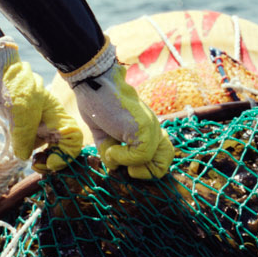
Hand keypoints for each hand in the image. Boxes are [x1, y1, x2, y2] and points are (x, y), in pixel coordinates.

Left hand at [0, 41, 82, 168]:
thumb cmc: (14, 89)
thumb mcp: (21, 116)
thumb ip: (24, 140)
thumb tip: (24, 158)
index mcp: (57, 116)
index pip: (73, 139)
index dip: (66, 155)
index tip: (50, 163)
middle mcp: (51, 122)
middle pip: (62, 147)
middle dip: (53, 160)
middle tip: (38, 166)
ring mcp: (39, 124)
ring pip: (47, 147)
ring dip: (41, 158)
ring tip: (31, 162)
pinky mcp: (26, 126)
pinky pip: (32, 143)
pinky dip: (28, 151)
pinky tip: (19, 152)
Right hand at [63, 44, 173, 179]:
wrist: (94, 84)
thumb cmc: (97, 106)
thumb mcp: (105, 136)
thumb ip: (112, 153)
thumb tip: (115, 167)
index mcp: (148, 130)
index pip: (159, 158)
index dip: (142, 168)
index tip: (120, 162)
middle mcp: (154, 129)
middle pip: (163, 164)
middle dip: (142, 172)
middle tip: (121, 163)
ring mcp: (152, 129)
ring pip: (155, 164)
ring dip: (134, 166)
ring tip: (116, 155)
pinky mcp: (144, 129)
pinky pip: (140, 157)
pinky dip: (121, 157)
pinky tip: (109, 146)